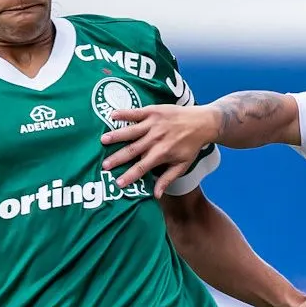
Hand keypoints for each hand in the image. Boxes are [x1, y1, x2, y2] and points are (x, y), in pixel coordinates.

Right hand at [100, 104, 218, 195]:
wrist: (203, 122)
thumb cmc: (191, 146)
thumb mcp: (183, 165)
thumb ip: (167, 179)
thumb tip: (155, 195)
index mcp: (162, 153)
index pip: (142, 167)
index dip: (130, 176)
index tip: (118, 183)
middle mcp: (156, 139)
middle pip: (133, 150)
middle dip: (118, 158)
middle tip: (104, 165)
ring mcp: (154, 124)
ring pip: (131, 131)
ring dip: (116, 136)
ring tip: (102, 141)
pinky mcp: (153, 111)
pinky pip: (136, 113)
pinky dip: (124, 114)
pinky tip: (112, 115)